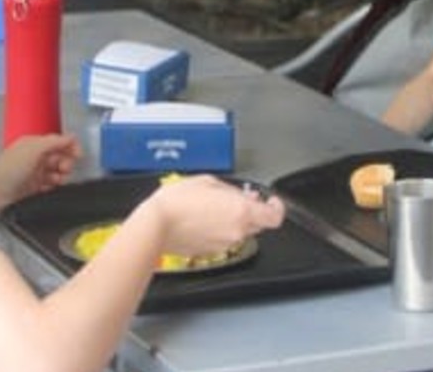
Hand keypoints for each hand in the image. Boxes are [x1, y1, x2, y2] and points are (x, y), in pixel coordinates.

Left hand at [0, 134, 81, 214]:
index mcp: (34, 144)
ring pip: (58, 173)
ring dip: (61, 177)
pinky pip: (51, 186)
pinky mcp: (34, 188)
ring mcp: (34, 173)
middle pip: (61, 157)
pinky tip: (49, 189)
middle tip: (64, 169)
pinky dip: (53, 187)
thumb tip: (72, 137)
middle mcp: (34, 157)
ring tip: (56, 181)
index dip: (71, 147)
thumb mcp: (34, 149)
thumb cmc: (8, 170)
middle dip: (67, 163)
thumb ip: (55, 141)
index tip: (78, 155)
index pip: (59, 141)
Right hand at [143, 175, 284, 256]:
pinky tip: (204, 218)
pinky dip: (220, 230)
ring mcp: (224, 244)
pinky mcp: (210, 252)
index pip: (275, 217)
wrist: (155, 226)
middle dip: (252, 211)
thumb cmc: (177, 202)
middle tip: (238, 199)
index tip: (271, 201)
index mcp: (241, 212)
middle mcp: (236, 231)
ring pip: (240, 231)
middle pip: (258, 224)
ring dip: (234, 220)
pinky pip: (223, 239)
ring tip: (213, 206)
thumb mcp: (208, 181)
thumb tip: (241, 196)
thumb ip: (232, 190)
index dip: (277, 207)